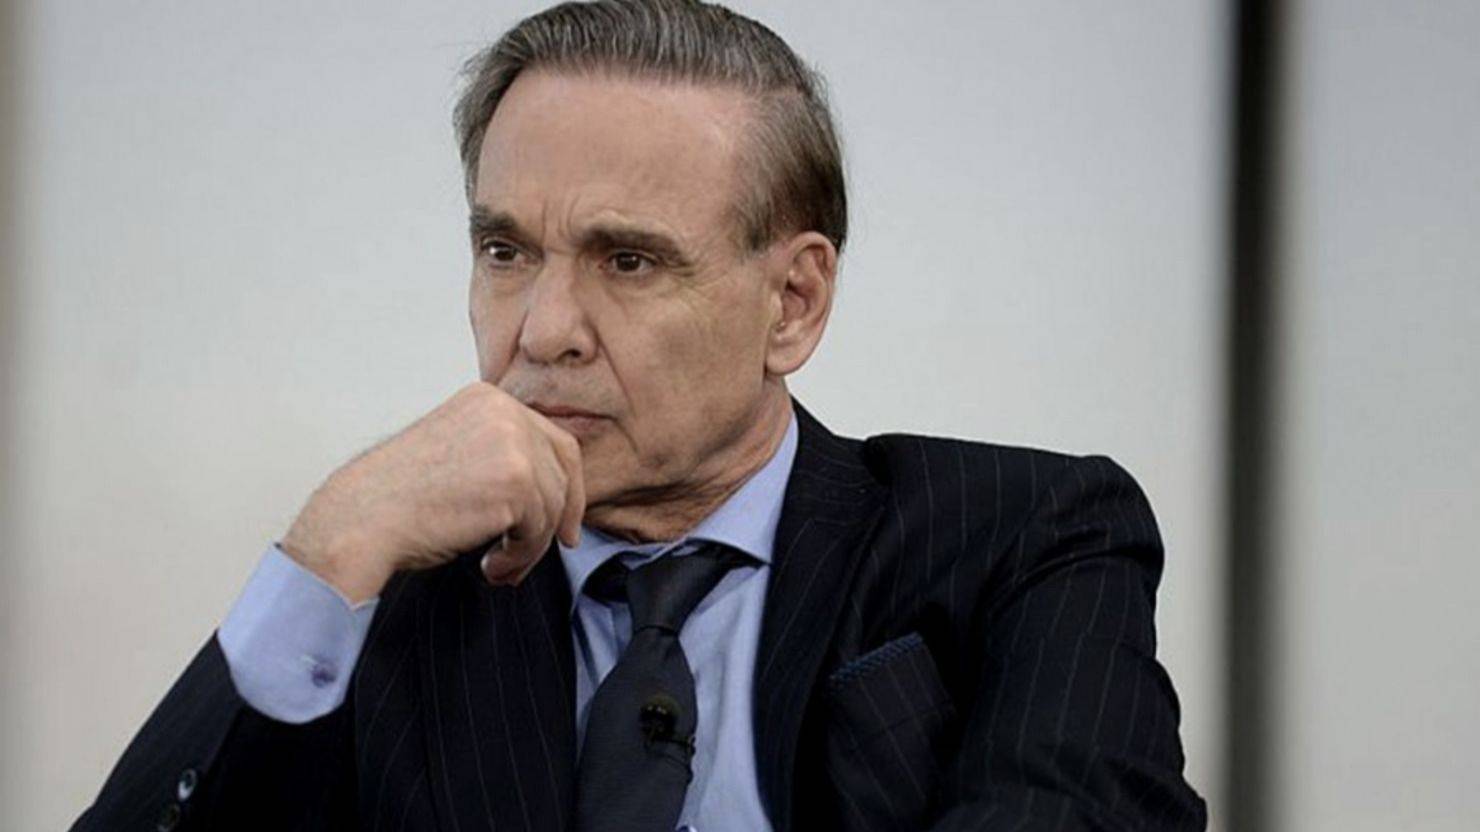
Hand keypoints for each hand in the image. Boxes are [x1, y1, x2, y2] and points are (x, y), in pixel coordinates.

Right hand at [280, 382, 584, 602]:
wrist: (360, 520)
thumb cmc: (398, 500)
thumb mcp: (456, 454)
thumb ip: (500, 455)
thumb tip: (553, 488)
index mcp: (488, 399)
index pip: (554, 440)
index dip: (567, 485)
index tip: (563, 524)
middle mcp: (504, 412)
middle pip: (563, 470)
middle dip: (557, 517)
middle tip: (540, 552)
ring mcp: (513, 444)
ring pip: (553, 505)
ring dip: (530, 546)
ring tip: (499, 566)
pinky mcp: (515, 482)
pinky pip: (540, 529)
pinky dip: (520, 556)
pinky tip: (491, 567)